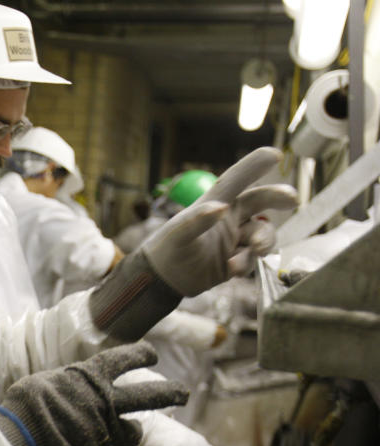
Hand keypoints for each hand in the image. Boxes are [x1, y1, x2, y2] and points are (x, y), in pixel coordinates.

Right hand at [0, 342, 188, 445]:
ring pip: (131, 433)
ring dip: (131, 432)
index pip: (123, 359)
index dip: (140, 355)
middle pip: (148, 396)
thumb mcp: (45, 383)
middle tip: (184, 393)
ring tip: (130, 432)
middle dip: (170, 392)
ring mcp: (105, 432)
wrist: (20, 440)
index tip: (152, 354)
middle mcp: (105, 403)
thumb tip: (70, 391)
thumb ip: (67, 386)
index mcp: (90, 378)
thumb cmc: (25, 405)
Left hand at [142, 147, 296, 296]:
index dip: (254, 166)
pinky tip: (231, 270)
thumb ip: (198, 220)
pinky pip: (252, 259)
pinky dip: (246, 263)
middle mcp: (228, 219)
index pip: (236, 180)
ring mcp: (234, 239)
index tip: (276, 154)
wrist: (162, 280)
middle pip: (260, 201)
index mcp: (214, 204)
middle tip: (293, 200)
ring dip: (264, 241)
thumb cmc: (166, 250)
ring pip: (262, 234)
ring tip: (255, 251)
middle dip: (278, 197)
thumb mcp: (179, 235)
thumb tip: (221, 208)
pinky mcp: (236, 260)